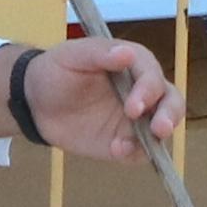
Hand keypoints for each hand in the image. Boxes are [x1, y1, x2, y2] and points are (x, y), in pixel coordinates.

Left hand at [14, 36, 178, 165]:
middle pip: (171, 102)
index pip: (152, 76)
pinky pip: (139, 152)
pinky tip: (118, 150)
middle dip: (169, 115)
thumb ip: (100, 54)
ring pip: (163, 128)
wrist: (35, 102)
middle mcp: (142, 92)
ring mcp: (135, 120)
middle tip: (159, 128)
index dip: (148, 90)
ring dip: (159, 137)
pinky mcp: (124, 142)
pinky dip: (135, 153)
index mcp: (134, 65)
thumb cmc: (57, 70)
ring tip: (142, 143)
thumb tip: (127, 53)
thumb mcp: (73, 55)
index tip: (134, 106)